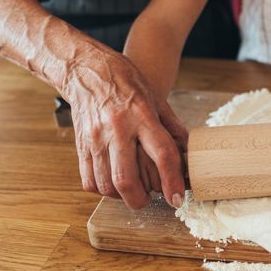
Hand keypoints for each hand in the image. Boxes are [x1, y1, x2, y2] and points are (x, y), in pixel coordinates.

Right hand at [63, 48, 187, 208]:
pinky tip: (114, 185)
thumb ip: (173, 127)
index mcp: (142, 116)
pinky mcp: (81, 145)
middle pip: (126, 178)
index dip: (172, 181)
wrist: (87, 69)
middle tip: (150, 200)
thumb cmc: (125, 81)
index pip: (162, 154)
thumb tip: (189, 151)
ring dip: (122, 197)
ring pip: (106, 184)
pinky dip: (103, 190)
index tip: (177, 198)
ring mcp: (96, 139)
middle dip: (140, 199)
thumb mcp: (157, 98)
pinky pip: (88, 180)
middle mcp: (117, 129)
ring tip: (134, 192)